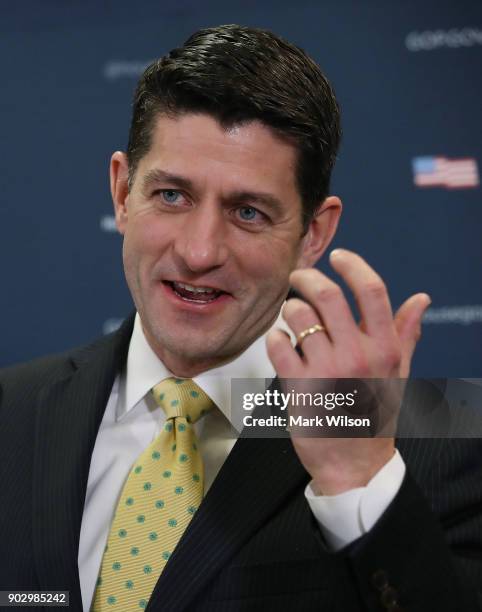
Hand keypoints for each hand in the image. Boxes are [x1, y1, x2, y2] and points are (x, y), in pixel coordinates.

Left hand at [266, 248, 430, 494]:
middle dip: (307, 277)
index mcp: (384, 348)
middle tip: (299, 278)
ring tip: (292, 318)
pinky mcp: (299, 387)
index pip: (372, 290)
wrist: (353, 462)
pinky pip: (277, 343)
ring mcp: (327, 371)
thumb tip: (421, 299)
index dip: (353, 265)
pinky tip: (282, 344)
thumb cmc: (373, 414)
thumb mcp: (397, 373)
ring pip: (298, 315)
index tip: (339, 256)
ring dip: (290, 309)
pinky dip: (275, 337)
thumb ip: (406, 332)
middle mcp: (357, 356)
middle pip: (327, 293)